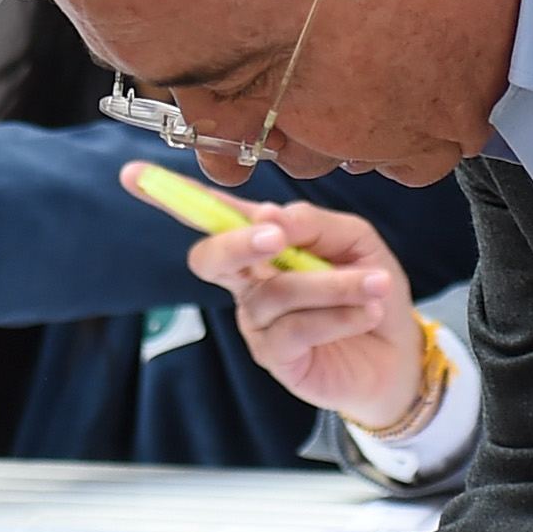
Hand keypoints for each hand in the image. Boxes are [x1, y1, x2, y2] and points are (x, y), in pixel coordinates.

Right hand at [170, 182, 424, 428]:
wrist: (400, 354)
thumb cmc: (370, 288)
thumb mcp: (355, 242)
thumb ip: (315, 222)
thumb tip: (272, 215)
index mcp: (262, 244)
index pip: (212, 216)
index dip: (171, 196)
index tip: (132, 175)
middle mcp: (250, 282)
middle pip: (213, 258)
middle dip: (238, 243)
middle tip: (276, 236)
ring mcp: (258, 322)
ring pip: (275, 292)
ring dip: (332, 285)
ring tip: (376, 285)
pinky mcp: (276, 357)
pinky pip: (296, 329)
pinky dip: (339, 315)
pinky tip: (368, 312)